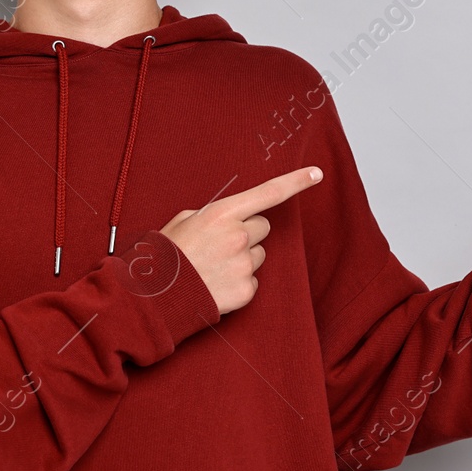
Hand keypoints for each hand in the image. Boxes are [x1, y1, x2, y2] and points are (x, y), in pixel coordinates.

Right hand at [159, 166, 323, 314]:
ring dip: (242, 258)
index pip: (268, 193)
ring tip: (214, 267)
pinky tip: (217, 283)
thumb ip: (214, 215)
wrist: (155, 297)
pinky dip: (239, 282)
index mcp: (222, 213)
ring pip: (259, 255)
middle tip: (221, 244)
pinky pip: (253, 280)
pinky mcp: (247, 290)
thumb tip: (230, 219)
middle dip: (248, 232)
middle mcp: (238, 236)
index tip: (317, 173)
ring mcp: (244, 265)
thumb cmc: (166, 255)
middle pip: (263, 227)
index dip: (296, 181)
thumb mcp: (184, 221)